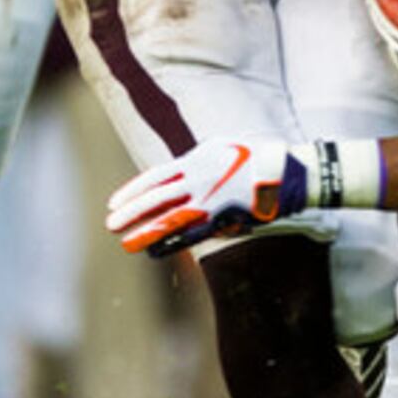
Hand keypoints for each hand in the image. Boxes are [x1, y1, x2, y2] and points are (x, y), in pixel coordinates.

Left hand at [106, 139, 311, 257]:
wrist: (286, 174)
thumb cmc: (253, 156)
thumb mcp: (221, 146)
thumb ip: (196, 157)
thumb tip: (177, 170)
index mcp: (196, 161)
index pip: (156, 178)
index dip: (132, 191)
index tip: (114, 203)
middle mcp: (200, 182)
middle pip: (158, 200)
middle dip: (132, 213)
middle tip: (111, 226)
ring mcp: (211, 203)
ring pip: (172, 221)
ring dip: (147, 233)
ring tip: (126, 243)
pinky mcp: (224, 221)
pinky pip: (192, 235)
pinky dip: (171, 243)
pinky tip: (155, 251)